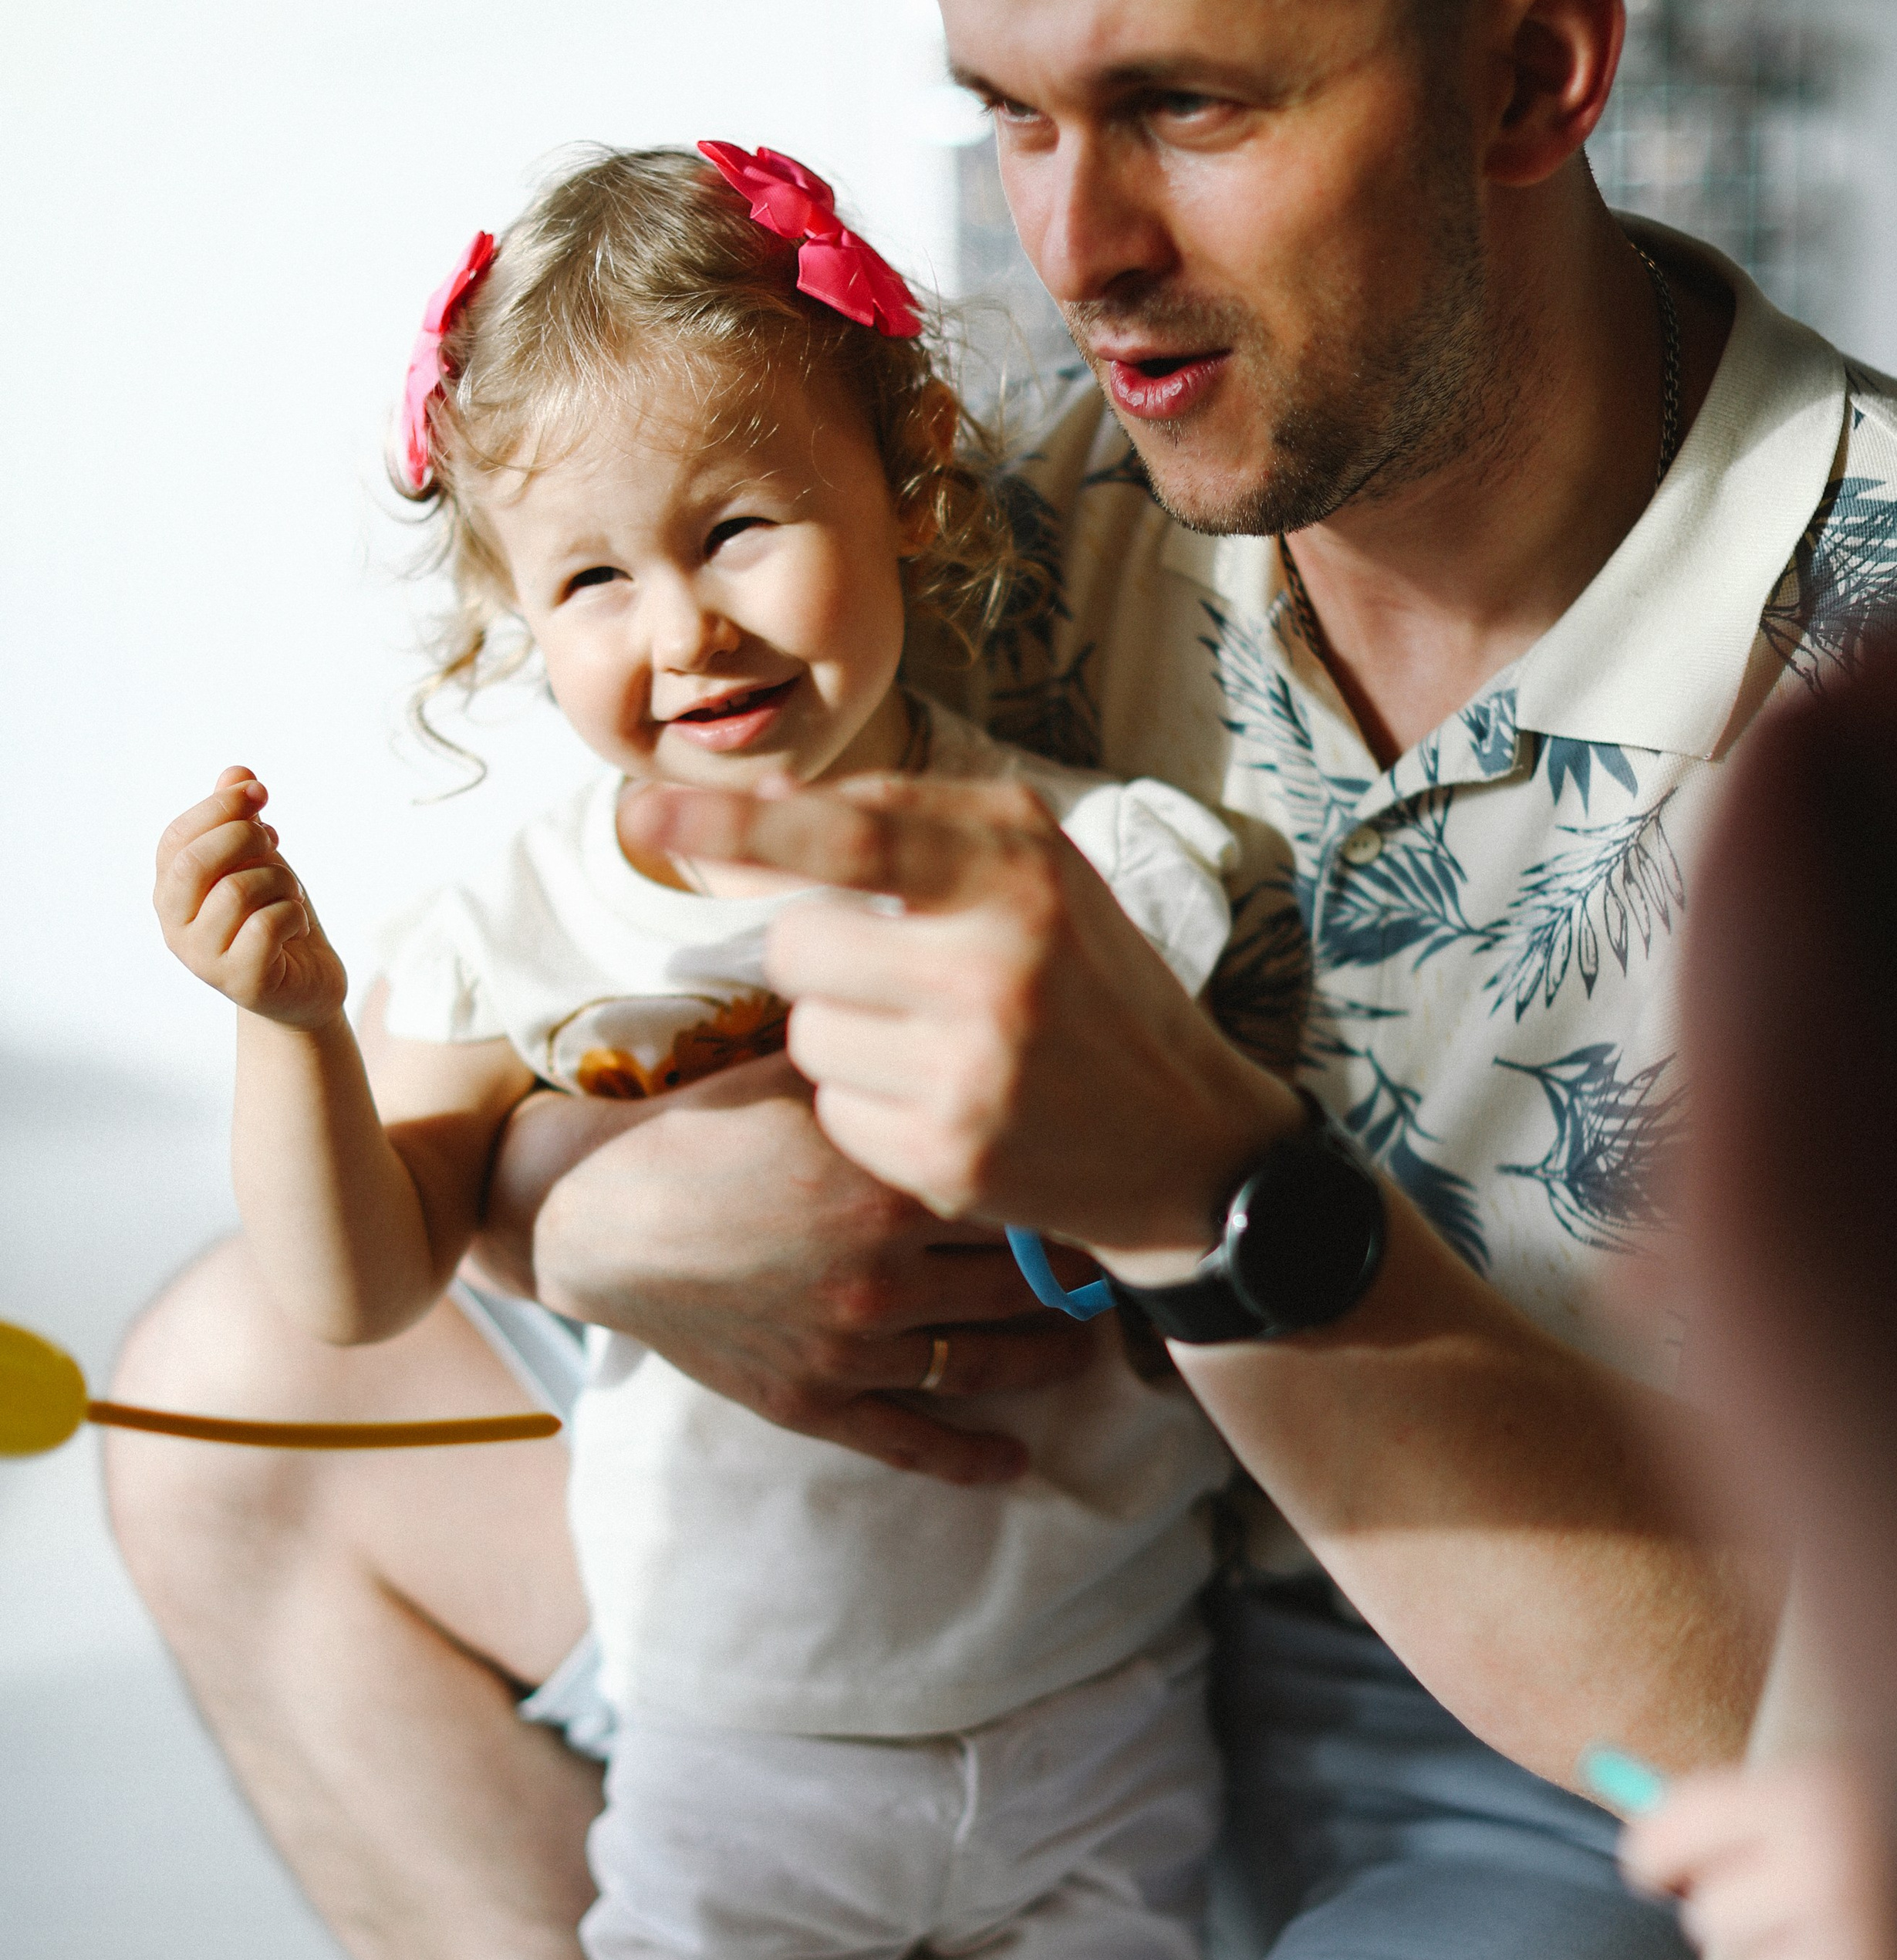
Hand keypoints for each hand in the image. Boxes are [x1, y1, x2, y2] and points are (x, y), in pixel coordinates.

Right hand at [155, 768, 346, 1027]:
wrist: (303, 988)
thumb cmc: (273, 918)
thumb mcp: (258, 860)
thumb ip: (241, 818)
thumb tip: (237, 771)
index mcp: (170, 891)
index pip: (177, 837)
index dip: (218, 805)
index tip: (259, 791)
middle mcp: (175, 926)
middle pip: (196, 860)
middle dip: (244, 837)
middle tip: (274, 844)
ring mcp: (204, 959)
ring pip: (239, 889)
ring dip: (279, 881)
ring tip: (289, 895)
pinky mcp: (241, 981)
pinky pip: (268, 925)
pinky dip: (293, 914)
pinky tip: (296, 925)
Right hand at [496, 1049, 1097, 1486]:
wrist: (594, 1213)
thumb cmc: (695, 1128)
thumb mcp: (796, 1072)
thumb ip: (884, 1059)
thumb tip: (958, 1015)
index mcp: (887, 1182)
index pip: (1018, 1187)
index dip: (1066, 1185)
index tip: (1104, 1178)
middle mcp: (883, 1273)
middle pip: (1021, 1279)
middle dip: (1076, 1273)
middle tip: (1114, 1262)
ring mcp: (851, 1346)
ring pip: (986, 1360)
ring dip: (1049, 1356)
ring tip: (1084, 1344)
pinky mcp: (812, 1401)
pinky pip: (911, 1442)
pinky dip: (971, 1457)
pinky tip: (1015, 1460)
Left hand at [615, 772, 1299, 1262]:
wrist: (1189, 1146)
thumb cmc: (1096, 988)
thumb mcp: (1036, 875)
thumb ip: (905, 825)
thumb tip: (756, 798)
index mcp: (1021, 874)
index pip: (847, 837)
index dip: (733, 822)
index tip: (644, 807)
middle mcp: (998, 968)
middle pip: (799, 947)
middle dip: (822, 959)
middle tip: (896, 977)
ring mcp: (972, 1073)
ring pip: (808, 1035)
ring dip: (847, 1038)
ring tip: (938, 1047)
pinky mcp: (948, 1161)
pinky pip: (835, 1111)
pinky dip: (870, 1107)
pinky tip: (946, 1105)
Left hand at [1621, 1755, 1896, 1959]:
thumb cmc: (1876, 1807)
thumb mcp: (1800, 1783)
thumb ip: (1716, 1823)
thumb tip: (1648, 1876)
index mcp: (1799, 1797)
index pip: (1659, 1843)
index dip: (1657, 1857)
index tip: (1666, 1866)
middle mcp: (1834, 1874)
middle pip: (1708, 1919)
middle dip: (1740, 1905)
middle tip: (1798, 1887)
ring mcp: (1872, 1955)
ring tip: (1834, 1939)